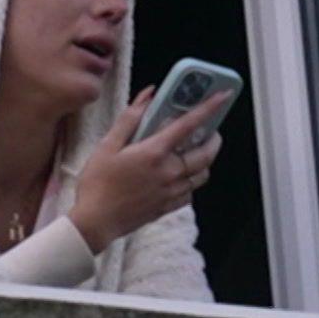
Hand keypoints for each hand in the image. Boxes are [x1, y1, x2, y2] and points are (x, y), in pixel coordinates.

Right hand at [68, 85, 229, 253]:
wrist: (95, 222)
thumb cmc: (97, 182)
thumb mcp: (107, 145)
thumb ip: (130, 118)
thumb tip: (148, 95)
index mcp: (155, 153)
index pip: (189, 124)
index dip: (208, 107)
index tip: (223, 95)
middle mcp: (169, 172)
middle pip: (206, 153)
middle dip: (214, 139)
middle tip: (210, 130)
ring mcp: (171, 192)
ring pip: (202, 174)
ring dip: (204, 161)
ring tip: (194, 152)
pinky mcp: (168, 207)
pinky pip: (191, 192)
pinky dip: (191, 181)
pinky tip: (178, 176)